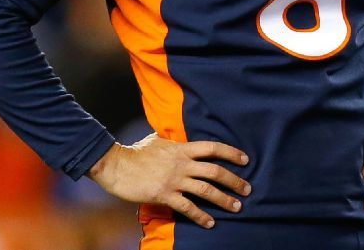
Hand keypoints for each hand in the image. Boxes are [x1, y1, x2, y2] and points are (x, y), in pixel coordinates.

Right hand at [88, 133, 250, 228]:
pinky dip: (201, 216)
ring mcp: (174, 180)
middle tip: (247, 189)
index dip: (231, 153)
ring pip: (206, 190)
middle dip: (234, 181)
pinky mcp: (164, 195)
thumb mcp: (158, 140)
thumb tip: (180, 138)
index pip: (213, 148)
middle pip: (215, 171)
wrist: (116, 164)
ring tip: (237, 206)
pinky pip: (188, 207)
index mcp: (182, 148)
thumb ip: (173, 141)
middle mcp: (182, 164)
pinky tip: (210, 223)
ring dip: (224, 199)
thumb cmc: (135, 152)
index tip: (245, 160)